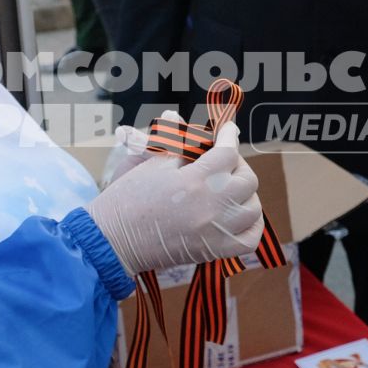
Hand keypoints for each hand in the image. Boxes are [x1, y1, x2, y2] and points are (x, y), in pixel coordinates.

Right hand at [86, 121, 263, 274]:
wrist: (113, 241)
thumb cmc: (128, 200)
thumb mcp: (150, 163)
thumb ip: (173, 141)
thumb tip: (176, 115)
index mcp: (194, 181)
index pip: (227, 152)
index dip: (229, 136)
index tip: (228, 129)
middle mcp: (211, 207)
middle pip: (246, 180)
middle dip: (238, 165)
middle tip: (225, 160)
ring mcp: (215, 232)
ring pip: (253, 209)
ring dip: (247, 194)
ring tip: (231, 187)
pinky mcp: (214, 251)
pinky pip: (249, 240)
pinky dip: (252, 226)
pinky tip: (239, 215)